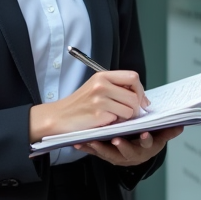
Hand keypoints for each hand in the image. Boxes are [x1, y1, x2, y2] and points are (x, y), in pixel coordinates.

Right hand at [29, 70, 149, 141]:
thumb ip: (116, 87)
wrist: (59, 117)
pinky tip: (106, 121)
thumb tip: (140, 96)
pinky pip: (120, 119)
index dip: (140, 90)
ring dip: (127, 117)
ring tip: (115, 117)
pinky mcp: (99, 114)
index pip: (133, 77)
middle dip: (136, 107)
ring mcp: (100, 99)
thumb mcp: (96, 88)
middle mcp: (101, 85)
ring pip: (130, 109)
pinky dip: (117, 123)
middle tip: (130, 113)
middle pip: (134, 95)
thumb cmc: (79, 104)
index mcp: (102, 76)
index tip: (141, 100)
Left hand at [76, 126, 181, 166]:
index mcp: (145, 149)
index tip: (145, 133)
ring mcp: (117, 156)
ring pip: (108, 154)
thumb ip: (167, 131)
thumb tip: (180, 125)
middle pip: (126, 153)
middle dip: (121, 146)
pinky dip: (86, 147)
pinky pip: (95, 152)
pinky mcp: (104, 155)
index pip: (147, 145)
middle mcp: (131, 155)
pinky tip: (78, 142)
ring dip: (99, 148)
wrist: (135, 151)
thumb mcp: (159, 137)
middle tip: (116, 139)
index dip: (146, 140)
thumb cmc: (146, 140)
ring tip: (92, 141)